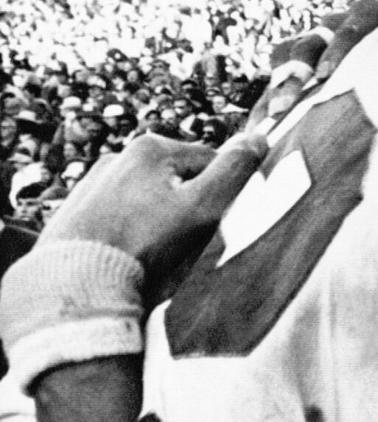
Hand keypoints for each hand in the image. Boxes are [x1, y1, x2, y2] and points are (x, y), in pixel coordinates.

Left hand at [41, 133, 266, 275]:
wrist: (73, 283)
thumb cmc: (143, 245)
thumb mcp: (203, 207)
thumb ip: (234, 172)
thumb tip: (260, 138)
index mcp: (151, 148)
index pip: (212, 163)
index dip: (222, 196)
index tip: (215, 225)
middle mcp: (118, 157)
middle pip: (179, 181)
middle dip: (188, 209)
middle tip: (184, 245)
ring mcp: (93, 184)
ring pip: (149, 201)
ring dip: (159, 222)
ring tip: (154, 256)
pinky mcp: (76, 212)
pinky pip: (121, 218)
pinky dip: (131, 234)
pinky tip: (130, 256)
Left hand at [249, 0, 377, 128]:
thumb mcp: (344, 116)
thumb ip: (312, 126)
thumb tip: (272, 159)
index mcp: (322, 47)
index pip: (289, 54)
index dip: (279, 81)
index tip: (274, 115)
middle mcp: (344, 27)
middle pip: (314, 40)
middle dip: (297, 71)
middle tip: (286, 105)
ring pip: (357, 15)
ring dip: (341, 42)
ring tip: (329, 72)